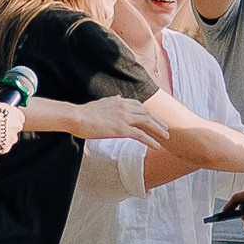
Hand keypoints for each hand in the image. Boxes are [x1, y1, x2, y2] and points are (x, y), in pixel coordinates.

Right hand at [38, 96, 169, 146]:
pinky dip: (151, 140)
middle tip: (166, 127)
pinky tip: (157, 146)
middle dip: (158, 120)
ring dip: (159, 129)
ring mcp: (124, 117)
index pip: (139, 105)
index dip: (148, 112)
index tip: (154, 117)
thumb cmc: (83, 113)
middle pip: (146, 112)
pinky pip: (141, 135)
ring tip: (166, 136)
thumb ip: (111, 100)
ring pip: (147, 122)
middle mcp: (124, 107)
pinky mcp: (121, 129)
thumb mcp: (100, 103)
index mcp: (118, 100)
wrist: (76, 117)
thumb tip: (118, 97)